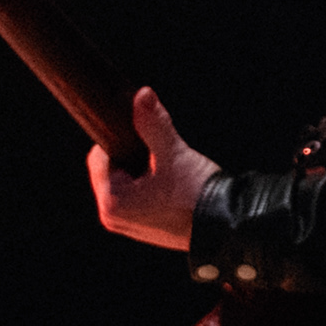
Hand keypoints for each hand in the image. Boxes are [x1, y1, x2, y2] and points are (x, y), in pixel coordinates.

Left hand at [89, 88, 221, 253]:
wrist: (226, 225)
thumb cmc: (197, 195)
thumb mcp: (174, 154)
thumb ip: (154, 124)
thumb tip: (142, 95)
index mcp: (112, 202)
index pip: (99, 158)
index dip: (121, 141)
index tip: (143, 135)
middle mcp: (113, 218)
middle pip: (111, 172)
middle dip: (133, 158)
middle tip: (161, 155)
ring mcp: (128, 226)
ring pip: (125, 185)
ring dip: (141, 173)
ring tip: (169, 171)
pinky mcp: (144, 230)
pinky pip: (137, 200)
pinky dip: (149, 188)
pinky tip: (171, 186)